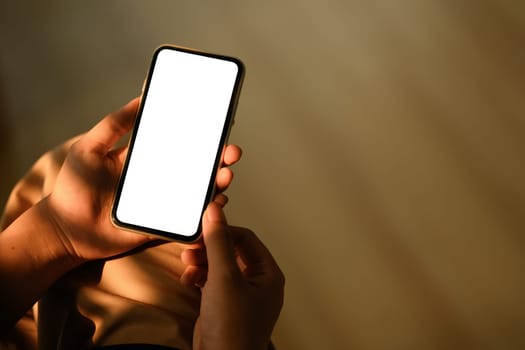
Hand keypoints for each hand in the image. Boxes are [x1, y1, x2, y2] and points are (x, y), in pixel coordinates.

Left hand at [43, 98, 241, 262]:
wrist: (64, 229)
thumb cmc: (73, 187)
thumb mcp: (90, 147)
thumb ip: (115, 125)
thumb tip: (140, 98)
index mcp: (145, 159)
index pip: (178, 144)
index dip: (199, 136)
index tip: (218, 125)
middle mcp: (158, 178)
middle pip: (195, 168)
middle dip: (217, 159)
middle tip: (232, 152)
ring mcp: (161, 202)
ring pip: (196, 192)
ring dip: (215, 183)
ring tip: (226, 175)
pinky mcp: (160, 224)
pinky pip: (187, 218)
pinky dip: (204, 211)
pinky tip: (215, 202)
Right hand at [181, 203, 284, 349]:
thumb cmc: (232, 331)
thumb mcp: (223, 278)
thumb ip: (218, 243)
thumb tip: (215, 212)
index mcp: (268, 274)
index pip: (246, 239)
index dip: (223, 231)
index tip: (202, 226)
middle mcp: (257, 283)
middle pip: (232, 251)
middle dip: (209, 248)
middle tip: (191, 247)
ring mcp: (241, 295)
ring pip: (220, 265)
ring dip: (201, 261)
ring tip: (187, 264)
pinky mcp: (225, 305)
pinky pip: (212, 281)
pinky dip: (199, 276)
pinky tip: (189, 279)